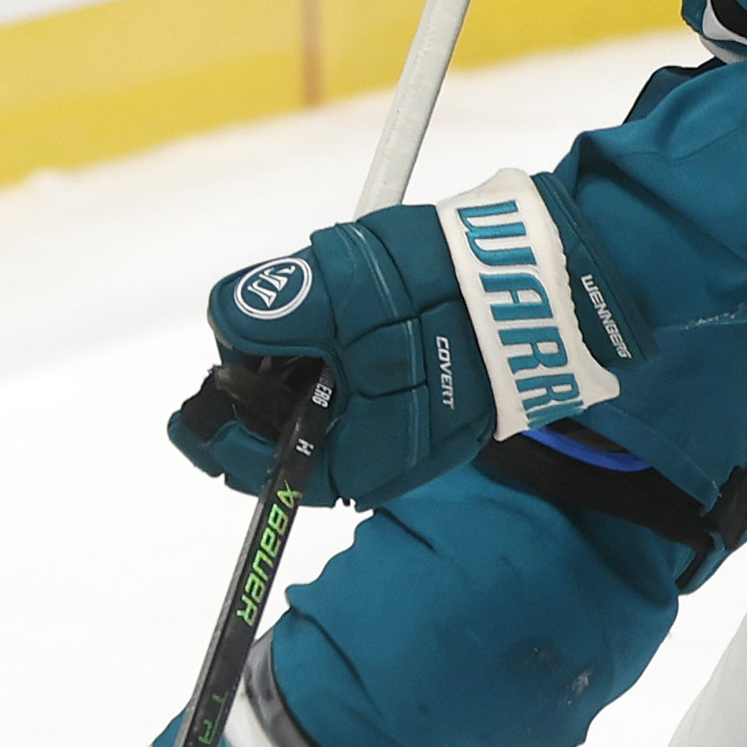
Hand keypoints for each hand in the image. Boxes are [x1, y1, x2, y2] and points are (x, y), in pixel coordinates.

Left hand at [168, 167, 646, 510]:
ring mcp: (410, 434)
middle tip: (259, 328)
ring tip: (313, 308)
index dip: (216, 430)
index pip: (259, 466)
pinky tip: (354, 314)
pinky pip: (365, 391)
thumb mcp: (349, 289)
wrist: (552, 280)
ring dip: (304, 363)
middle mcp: (381, 463)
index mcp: (356, 462)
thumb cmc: (453, 294)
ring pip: (325, 409)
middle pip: (289, 436)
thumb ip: (279, 305)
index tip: (194, 398)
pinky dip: (344, 356)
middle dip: (263, 385)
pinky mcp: (433, 402)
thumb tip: (227, 318)